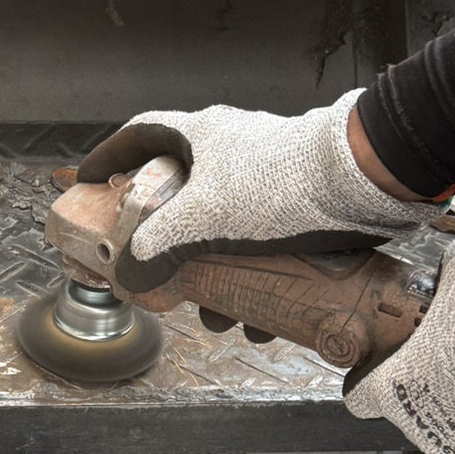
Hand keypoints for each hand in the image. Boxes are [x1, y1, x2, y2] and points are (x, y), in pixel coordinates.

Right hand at [77, 90, 434, 290]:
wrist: (364, 184)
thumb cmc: (279, 186)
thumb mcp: (202, 220)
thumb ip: (156, 246)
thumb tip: (128, 271)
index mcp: (200, 136)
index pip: (139, 135)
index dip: (109, 158)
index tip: (90, 182)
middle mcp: (231, 149)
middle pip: (183, 196)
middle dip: (172, 248)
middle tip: (162, 277)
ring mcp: (267, 174)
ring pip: (225, 230)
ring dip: (217, 276)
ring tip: (222, 316)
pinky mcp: (300, 202)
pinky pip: (263, 246)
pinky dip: (256, 281)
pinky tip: (263, 318)